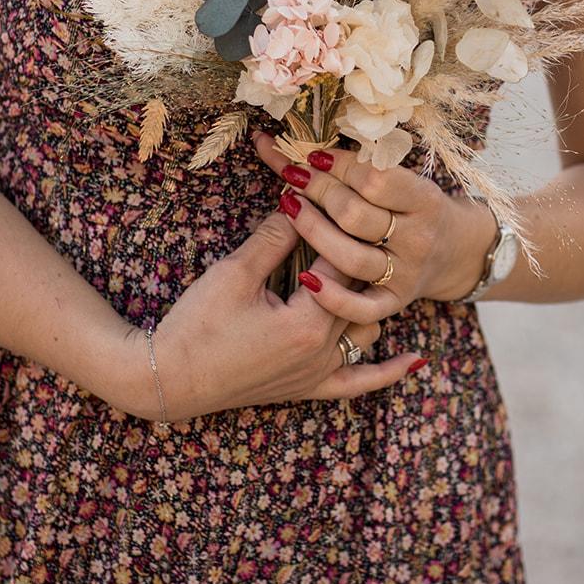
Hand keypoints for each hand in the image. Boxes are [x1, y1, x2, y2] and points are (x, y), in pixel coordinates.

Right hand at [116, 207, 427, 423]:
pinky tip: (413, 361)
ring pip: (365, 328)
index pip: (340, 260)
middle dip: (353, 251)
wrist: (170, 379)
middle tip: (352, 217)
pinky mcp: (308, 389)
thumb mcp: (235, 273)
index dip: (335, 223)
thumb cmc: (198, 323)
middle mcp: (323, 350)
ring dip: (366, 297)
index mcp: (309, 321)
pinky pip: (359, 384)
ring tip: (368, 261)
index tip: (337, 194)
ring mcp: (319, 373)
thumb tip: (300, 198)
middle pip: (356, 290)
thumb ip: (275, 237)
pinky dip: (387, 372)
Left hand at [252, 130, 493, 323]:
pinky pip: (361, 309)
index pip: (375, 179)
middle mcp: (418, 239)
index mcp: (425, 200)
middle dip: (318, 190)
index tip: (314, 154)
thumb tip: (314, 145)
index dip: (339, 164)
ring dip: (313, 230)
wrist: (458, 252)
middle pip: (355, 215)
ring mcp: (406, 274)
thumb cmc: (418, 207)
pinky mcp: (394, 303)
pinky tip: (305, 279)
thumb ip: (369, 166)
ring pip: (351, 258)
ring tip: (289, 206)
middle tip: (293, 174)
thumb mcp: (408, 180)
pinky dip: (332, 298)